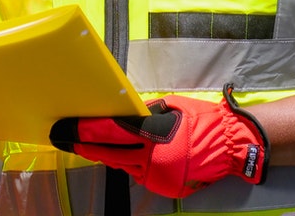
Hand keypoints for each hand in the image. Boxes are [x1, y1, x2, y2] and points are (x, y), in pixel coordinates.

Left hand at [50, 84, 267, 198]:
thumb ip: (144, 114)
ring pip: (123, 165)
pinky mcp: (164, 187)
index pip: (111, 132)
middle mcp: (153, 158)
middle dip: (84, 146)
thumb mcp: (170, 107)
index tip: (65, 129)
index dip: (85, 132)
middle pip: (109, 153)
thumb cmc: (200, 119)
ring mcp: (158, 176)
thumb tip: (120, 115)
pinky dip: (132, 164)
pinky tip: (128, 155)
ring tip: (90, 144)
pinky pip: (139, 174)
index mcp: (154, 134)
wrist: (231, 146)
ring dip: (109, 154)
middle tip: (63, 138)